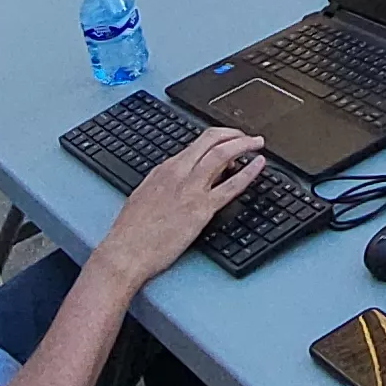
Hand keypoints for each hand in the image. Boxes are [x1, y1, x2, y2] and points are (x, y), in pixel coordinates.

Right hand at [92, 127, 270, 285]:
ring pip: (224, 154)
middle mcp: (179, 173)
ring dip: (244, 144)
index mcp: (165, 169)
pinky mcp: (202, 209)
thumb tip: (175, 179)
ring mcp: (192, 189)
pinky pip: (232, 186)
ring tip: (257, 144)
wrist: (126, 251)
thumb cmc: (131, 231)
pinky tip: (259, 166)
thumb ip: (163, 183)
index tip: (228, 141)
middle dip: (234, 134)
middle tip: (247, 137)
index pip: (196, 143)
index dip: (217, 138)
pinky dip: (249, 172)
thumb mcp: (144, 195)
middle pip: (212, 140)